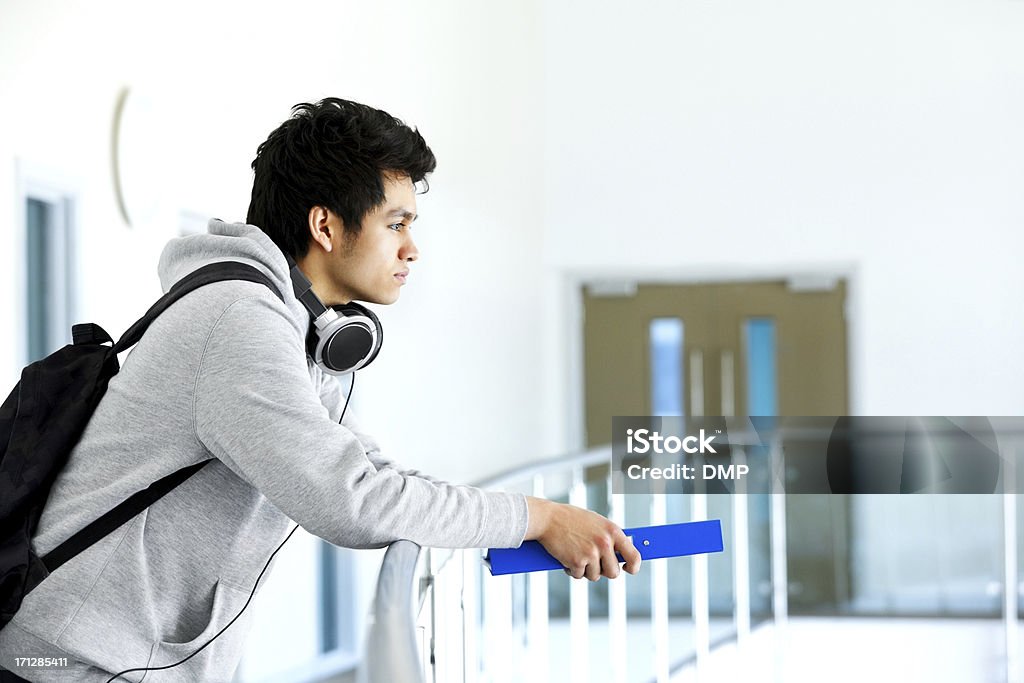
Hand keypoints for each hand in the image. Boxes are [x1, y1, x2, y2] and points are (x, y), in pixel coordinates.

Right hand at [525, 497, 641, 580]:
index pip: (634, 556)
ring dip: (586, 570)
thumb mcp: (596, 522)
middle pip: (614, 572)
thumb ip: (609, 537)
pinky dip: (572, 570)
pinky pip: (579, 575)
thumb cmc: (571, 519)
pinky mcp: (577, 562)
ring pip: (595, 576)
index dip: (634, 567)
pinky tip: (567, 557)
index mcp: (613, 531)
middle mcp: (604, 543)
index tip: (628, 569)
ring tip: (577, 555)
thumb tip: (621, 554)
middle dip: (604, 571)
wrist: (548, 518)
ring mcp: (591, 553)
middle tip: (594, 564)